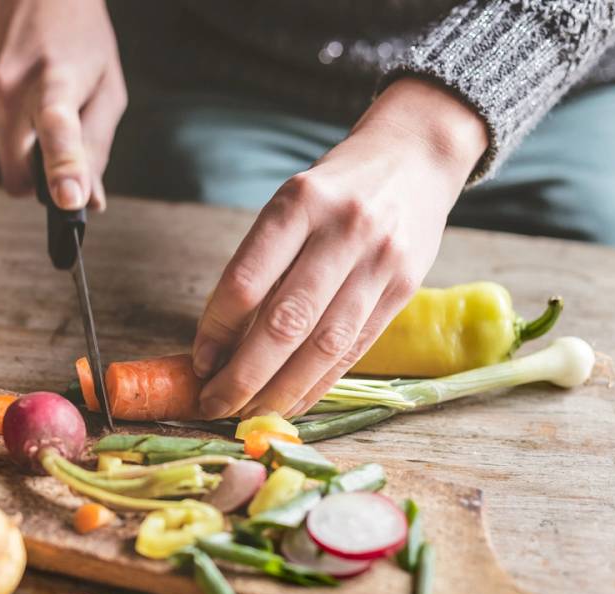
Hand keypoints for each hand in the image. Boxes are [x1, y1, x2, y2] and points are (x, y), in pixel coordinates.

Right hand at [0, 0, 125, 210]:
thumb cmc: (81, 39)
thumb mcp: (108, 91)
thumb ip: (98, 148)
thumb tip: (90, 201)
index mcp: (54, 81)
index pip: (56, 129)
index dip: (63, 168)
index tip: (68, 200)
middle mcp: (10, 90)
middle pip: (17, 176)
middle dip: (40, 184)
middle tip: (68, 162)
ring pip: (9, 163)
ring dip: (32, 154)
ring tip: (50, 109)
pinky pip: (0, 144)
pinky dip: (19, 137)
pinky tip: (29, 102)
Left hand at [192, 78, 488, 418]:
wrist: (415, 157)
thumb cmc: (334, 189)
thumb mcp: (291, 204)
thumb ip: (262, 265)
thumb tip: (220, 344)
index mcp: (300, 202)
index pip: (246, 280)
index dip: (216, 330)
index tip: (198, 362)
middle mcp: (343, 229)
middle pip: (285, 321)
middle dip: (244, 375)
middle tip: (214, 404)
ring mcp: (380, 260)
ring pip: (324, 345)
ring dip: (281, 390)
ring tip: (249, 414)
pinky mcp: (405, 288)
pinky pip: (355, 350)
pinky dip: (318, 383)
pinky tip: (292, 402)